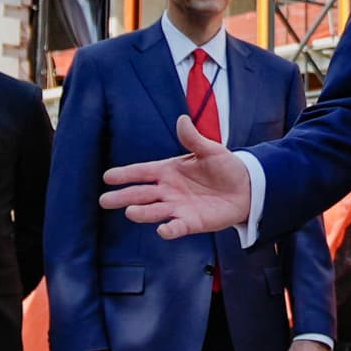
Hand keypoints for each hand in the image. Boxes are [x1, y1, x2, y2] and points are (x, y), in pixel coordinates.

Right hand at [100, 116, 251, 237]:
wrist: (247, 188)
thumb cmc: (225, 167)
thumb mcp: (210, 150)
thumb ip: (193, 139)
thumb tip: (182, 119)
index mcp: (168, 171)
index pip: (142, 172)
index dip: (125, 174)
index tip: (107, 177)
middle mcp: (168, 191)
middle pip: (141, 194)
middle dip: (123, 197)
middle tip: (104, 201)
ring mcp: (178, 207)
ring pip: (154, 211)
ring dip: (142, 213)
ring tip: (129, 212)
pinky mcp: (191, 222)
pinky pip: (177, 227)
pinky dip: (170, 230)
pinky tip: (162, 230)